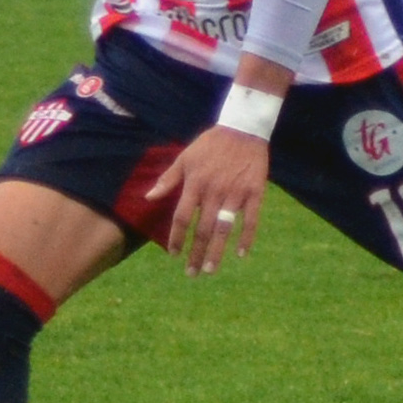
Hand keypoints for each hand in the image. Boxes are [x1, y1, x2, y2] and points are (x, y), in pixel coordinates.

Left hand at [154, 124, 268, 273]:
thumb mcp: (184, 158)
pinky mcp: (255, 192)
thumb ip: (167, 180)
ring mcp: (236, 193)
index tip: (174, 255)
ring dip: (217, 251)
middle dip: (196, 253)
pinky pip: (251, 220)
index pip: (182, 217)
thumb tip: (148, 197)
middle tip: (192, 273)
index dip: (177, 238)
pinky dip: (246, 238)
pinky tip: (240, 254)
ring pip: (225, 228)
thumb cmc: (210, 144)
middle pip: (203, 229)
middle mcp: (214, 191)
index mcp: (195, 184)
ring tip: (210, 270)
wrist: (243, 129)